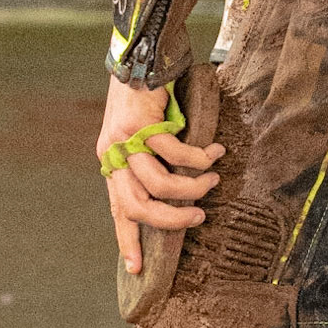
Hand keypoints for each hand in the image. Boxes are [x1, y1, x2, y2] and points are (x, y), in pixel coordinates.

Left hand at [98, 74, 224, 276]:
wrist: (142, 59)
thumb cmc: (147, 99)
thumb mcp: (142, 137)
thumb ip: (150, 164)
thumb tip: (175, 195)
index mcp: (112, 163)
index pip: (118, 210)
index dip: (127, 239)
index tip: (137, 268)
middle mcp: (113, 155)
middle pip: (137, 206)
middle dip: (171, 220)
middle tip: (198, 218)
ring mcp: (127, 141)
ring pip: (159, 185)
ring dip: (191, 189)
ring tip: (212, 180)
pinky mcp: (145, 125)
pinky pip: (178, 155)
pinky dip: (200, 158)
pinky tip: (214, 153)